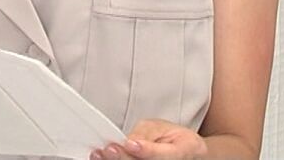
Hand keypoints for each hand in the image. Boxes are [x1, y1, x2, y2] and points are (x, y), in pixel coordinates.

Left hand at [89, 119, 209, 159]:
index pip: (161, 155)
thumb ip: (145, 133)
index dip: (145, 150)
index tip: (131, 144)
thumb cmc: (171, 138)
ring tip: (99, 155)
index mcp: (179, 152)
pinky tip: (100, 158)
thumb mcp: (161, 127)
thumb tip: (129, 140)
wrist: (184, 153)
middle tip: (110, 149)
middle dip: (124, 158)